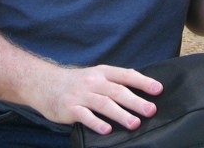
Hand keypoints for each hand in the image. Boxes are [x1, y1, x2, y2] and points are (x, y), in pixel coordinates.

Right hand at [43, 64, 162, 134]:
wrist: (44, 83)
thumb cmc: (77, 82)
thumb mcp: (96, 75)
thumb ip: (115, 80)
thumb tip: (139, 83)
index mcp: (103, 73)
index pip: (126, 75)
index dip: (143, 82)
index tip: (158, 89)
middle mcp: (93, 81)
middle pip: (118, 91)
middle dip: (136, 101)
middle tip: (151, 110)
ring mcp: (81, 95)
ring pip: (104, 104)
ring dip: (120, 114)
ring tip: (134, 123)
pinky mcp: (70, 108)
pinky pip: (85, 116)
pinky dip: (96, 123)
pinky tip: (107, 130)